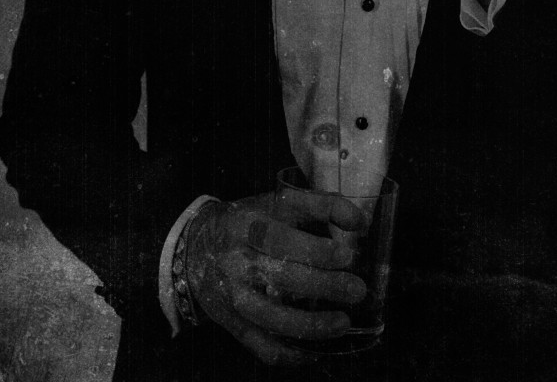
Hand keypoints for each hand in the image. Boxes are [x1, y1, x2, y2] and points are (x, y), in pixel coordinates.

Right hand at [183, 191, 367, 365]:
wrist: (197, 245)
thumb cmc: (252, 220)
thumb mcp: (282, 201)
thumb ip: (323, 204)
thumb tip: (359, 222)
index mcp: (249, 225)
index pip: (282, 240)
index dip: (317, 250)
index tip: (347, 255)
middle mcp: (237, 262)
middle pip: (282, 278)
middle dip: (325, 286)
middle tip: (357, 289)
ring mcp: (233, 296)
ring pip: (272, 319)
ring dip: (312, 326)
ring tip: (343, 323)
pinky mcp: (232, 323)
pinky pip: (262, 346)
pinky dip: (290, 354)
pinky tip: (316, 350)